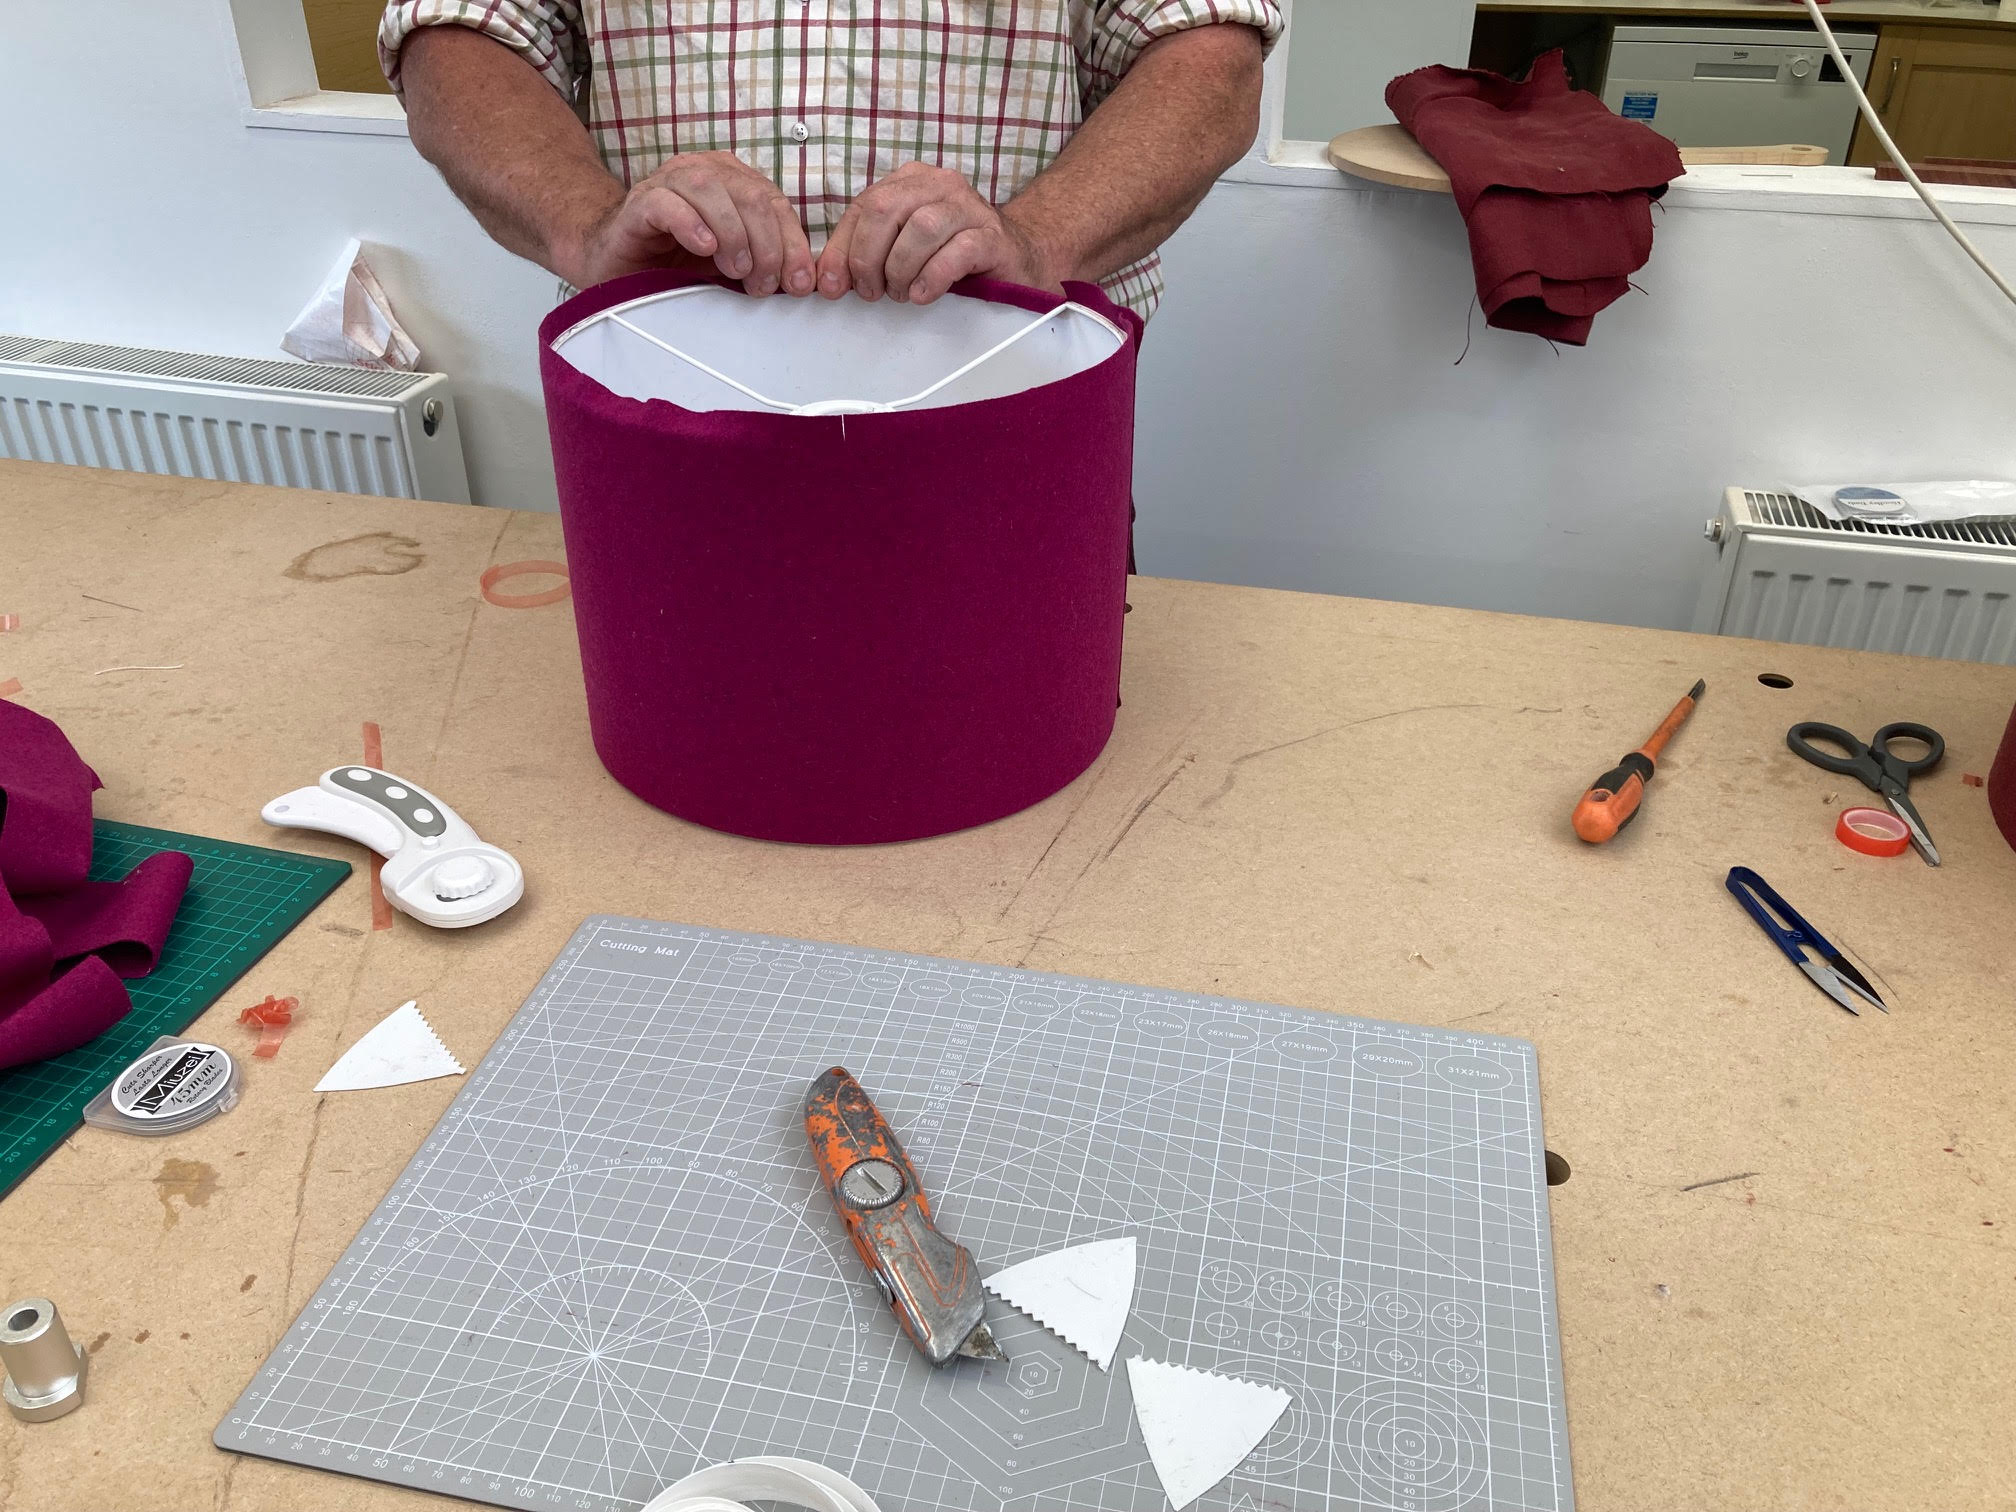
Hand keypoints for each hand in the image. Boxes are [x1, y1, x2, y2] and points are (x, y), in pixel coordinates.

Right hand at [564, 152, 815, 296]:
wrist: (617, 265)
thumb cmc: (677, 262)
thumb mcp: (732, 265)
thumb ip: (766, 263)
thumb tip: (804, 281)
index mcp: (733, 182)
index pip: (775, 204)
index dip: (792, 244)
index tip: (800, 284)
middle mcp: (704, 173)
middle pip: (750, 196)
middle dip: (767, 245)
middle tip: (763, 284)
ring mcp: (668, 183)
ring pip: (712, 191)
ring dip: (734, 235)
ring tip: (737, 270)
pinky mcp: (639, 203)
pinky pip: (668, 203)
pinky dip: (691, 224)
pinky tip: (704, 248)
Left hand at [816, 162, 1059, 305]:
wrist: (1017, 260)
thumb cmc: (953, 255)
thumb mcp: (903, 250)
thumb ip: (866, 256)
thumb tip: (827, 281)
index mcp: (910, 182)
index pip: (863, 207)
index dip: (842, 249)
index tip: (832, 286)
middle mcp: (939, 185)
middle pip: (885, 210)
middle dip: (868, 258)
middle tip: (873, 292)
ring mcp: (969, 207)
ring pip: (921, 228)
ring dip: (901, 268)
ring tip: (901, 292)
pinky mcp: (992, 236)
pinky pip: (957, 251)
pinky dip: (932, 276)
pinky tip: (923, 294)